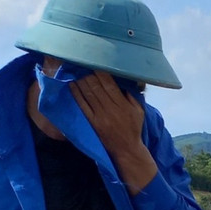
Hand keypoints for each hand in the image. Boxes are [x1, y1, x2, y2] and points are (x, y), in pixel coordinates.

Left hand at [70, 72, 157, 194]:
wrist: (126, 149)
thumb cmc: (133, 128)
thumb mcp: (139, 111)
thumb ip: (132, 95)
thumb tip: (125, 78)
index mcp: (123, 105)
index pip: (109, 83)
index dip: (99, 71)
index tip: (93, 60)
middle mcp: (111, 109)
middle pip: (96, 86)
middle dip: (87, 72)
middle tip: (80, 61)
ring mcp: (100, 116)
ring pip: (88, 93)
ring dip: (79, 79)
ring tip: (74, 68)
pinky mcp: (92, 121)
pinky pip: (82, 104)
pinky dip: (76, 93)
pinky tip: (71, 83)